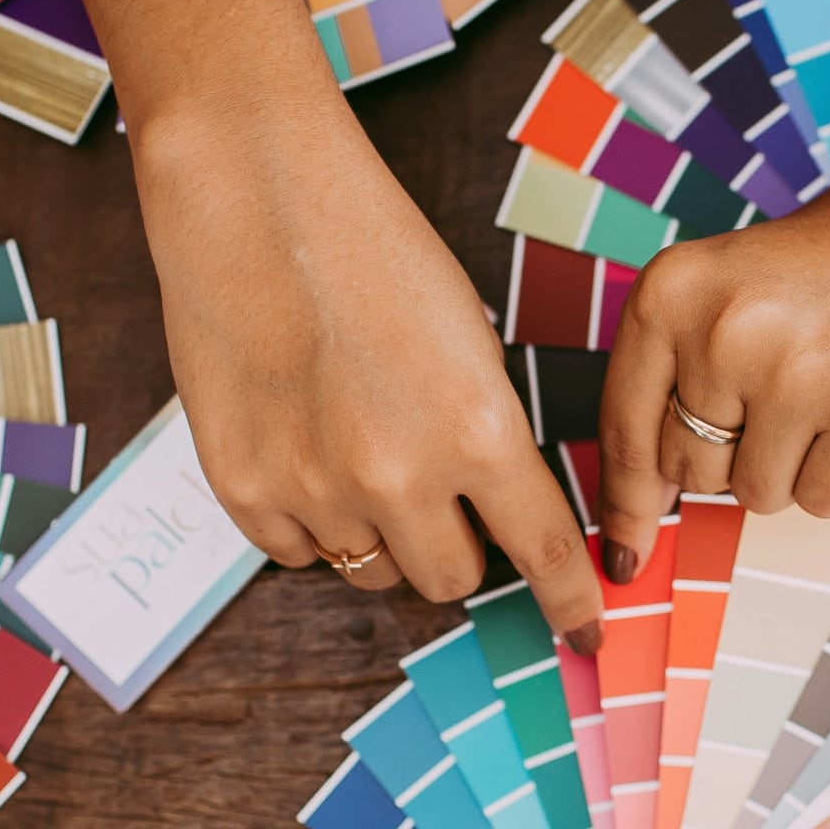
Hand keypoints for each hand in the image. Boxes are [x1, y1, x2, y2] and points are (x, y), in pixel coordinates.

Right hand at [132, 87, 603, 651]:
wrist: (255, 198)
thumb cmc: (371, 249)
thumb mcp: (469, 339)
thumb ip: (487, 433)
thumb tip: (500, 509)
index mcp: (477, 430)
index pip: (544, 550)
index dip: (572, 599)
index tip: (585, 630)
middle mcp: (399, 476)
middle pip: (452, 578)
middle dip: (458, 546)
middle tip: (439, 492)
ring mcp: (314, 489)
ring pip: (372, 570)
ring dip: (382, 534)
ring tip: (359, 450)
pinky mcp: (243, 488)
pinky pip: (298, 552)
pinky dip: (312, 521)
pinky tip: (304, 450)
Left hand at [595, 79, 829, 580]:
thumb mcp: (723, 298)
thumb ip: (674, 391)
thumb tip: (636, 521)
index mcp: (669, 295)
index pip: (627, 435)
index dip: (626, 507)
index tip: (626, 556)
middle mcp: (722, 332)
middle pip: (693, 473)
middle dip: (735, 454)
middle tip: (789, 389)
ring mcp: (797, 374)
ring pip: (758, 494)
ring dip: (795, 462)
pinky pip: (822, 501)